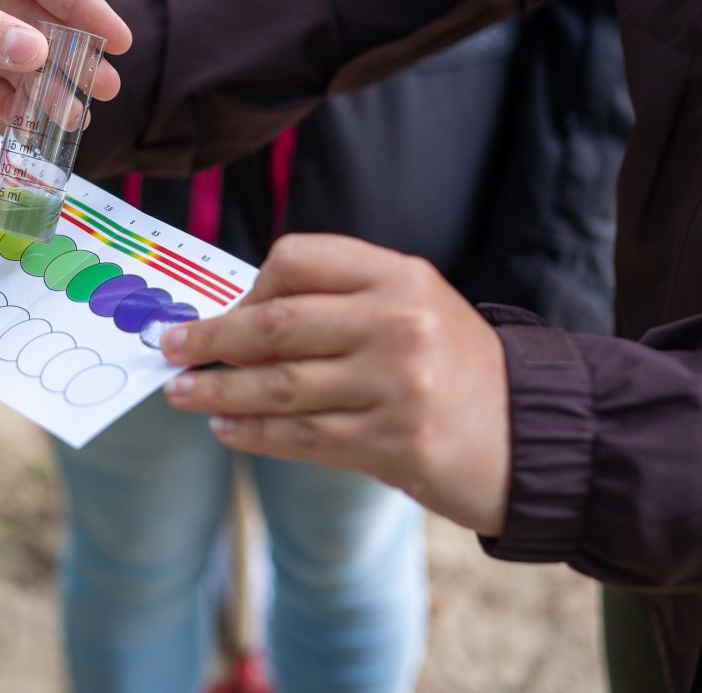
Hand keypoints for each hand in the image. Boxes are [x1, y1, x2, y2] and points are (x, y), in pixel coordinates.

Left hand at [0, 0, 128, 120]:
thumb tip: (38, 55)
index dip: (80, 2)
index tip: (116, 39)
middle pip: (32, 17)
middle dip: (71, 52)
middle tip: (107, 87)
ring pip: (12, 57)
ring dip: (46, 87)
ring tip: (78, 118)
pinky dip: (11, 107)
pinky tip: (37, 129)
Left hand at [158, 234, 512, 535]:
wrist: (530, 433)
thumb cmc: (453, 366)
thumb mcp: (412, 306)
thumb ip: (339, 300)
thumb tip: (235, 316)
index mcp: (399, 275)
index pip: (298, 258)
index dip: (248, 286)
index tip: (221, 311)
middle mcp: (398, 322)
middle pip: (275, 323)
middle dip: (210, 338)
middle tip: (170, 348)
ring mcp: (397, 384)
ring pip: (278, 386)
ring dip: (218, 392)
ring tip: (183, 394)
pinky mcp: (394, 443)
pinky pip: (300, 436)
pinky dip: (252, 434)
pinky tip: (226, 429)